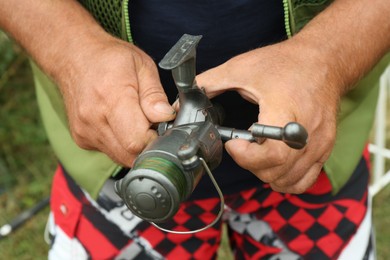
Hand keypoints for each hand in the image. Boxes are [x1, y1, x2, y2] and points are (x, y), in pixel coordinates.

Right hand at [56, 37, 175, 166]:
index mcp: (111, 97)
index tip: (162, 126)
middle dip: (148, 145)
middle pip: (130, 155)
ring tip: (136, 121)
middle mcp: (94, 119)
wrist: (73, 56)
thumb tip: (166, 117)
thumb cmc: (109, 58)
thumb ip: (154, 95)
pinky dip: (121, 144)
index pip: (136, 141)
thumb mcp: (142, 65)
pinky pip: (110, 152)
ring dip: (135, 146)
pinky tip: (121, 123)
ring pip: (121, 157)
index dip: (156, 139)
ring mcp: (85, 132)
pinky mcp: (81, 139)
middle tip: (152, 124)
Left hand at [197, 40, 340, 192]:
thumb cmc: (285, 63)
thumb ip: (210, 83)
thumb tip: (184, 99)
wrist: (323, 61)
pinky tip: (274, 165)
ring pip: (287, 180)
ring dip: (265, 173)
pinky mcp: (325, 148)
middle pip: (276, 171)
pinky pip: (304, 181)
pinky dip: (285, 180)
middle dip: (250, 164)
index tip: (233, 144)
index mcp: (287, 110)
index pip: (271, 153)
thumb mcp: (242, 67)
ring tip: (257, 153)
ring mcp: (320, 143)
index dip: (246, 156)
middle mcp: (308, 131)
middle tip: (242, 146)